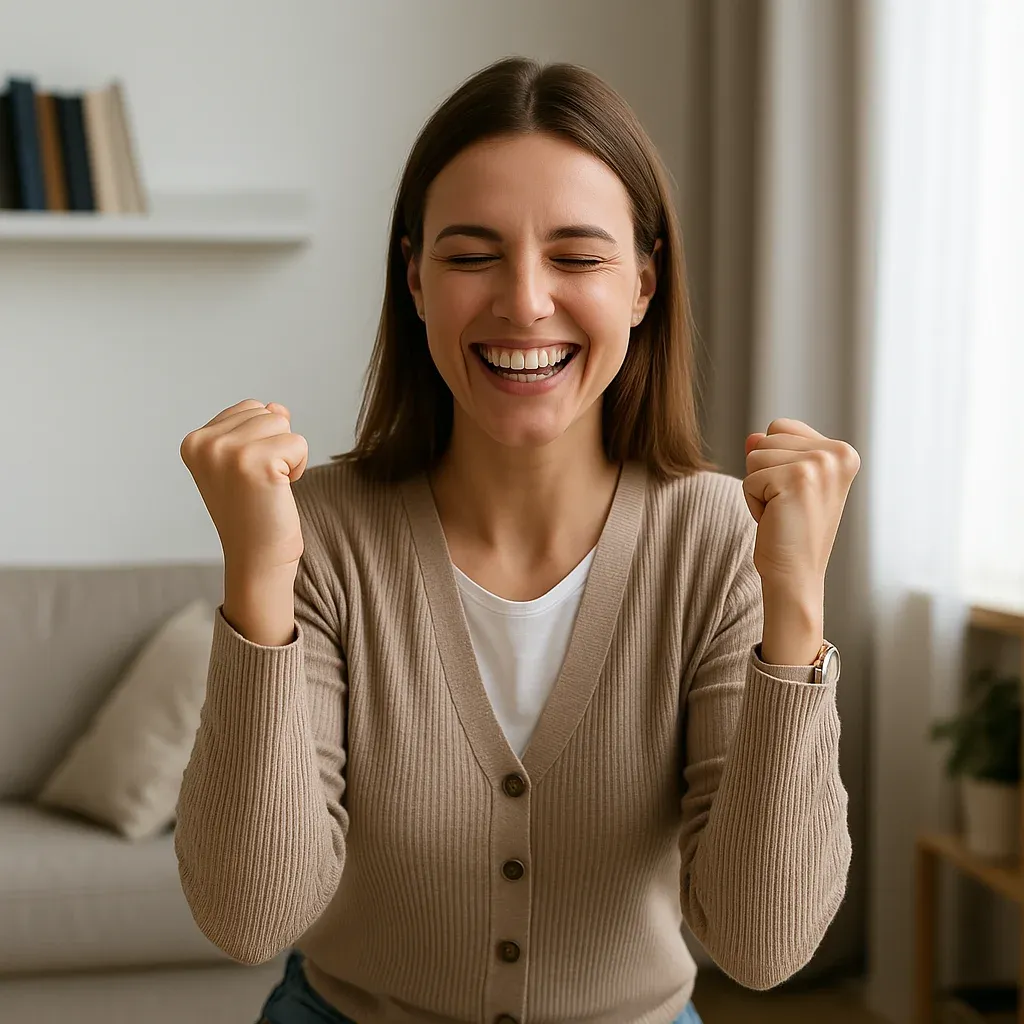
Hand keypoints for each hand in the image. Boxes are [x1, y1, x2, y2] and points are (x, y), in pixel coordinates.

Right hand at [180, 399, 308, 576]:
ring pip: (283, 423)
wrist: (257, 559)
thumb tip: (277, 406)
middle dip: (275, 446)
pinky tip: (280, 491)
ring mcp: (229, 452)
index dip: (261, 442)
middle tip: (260, 485)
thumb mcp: (245, 462)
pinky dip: (299, 467)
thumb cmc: (254, 512)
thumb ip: (255, 427)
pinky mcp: (258, 464)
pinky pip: (299, 443)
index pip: (249, 409)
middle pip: (266, 412)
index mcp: (194, 442)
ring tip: (269, 487)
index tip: (247, 477)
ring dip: (288, 456)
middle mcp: (206, 444)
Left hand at [743, 418, 860, 596]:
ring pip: (754, 456)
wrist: (796, 576)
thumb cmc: (792, 532)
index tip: (794, 493)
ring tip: (782, 513)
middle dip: (765, 474)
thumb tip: (752, 436)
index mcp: (843, 452)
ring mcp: (820, 464)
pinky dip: (752, 502)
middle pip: (766, 438)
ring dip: (758, 488)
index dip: (774, 462)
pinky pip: (749, 478)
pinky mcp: (797, 479)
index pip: (780, 427)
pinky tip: (775, 520)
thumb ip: (772, 452)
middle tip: (787, 507)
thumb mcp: (786, 483)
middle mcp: (838, 453)